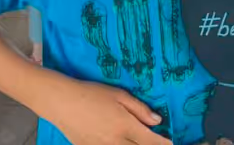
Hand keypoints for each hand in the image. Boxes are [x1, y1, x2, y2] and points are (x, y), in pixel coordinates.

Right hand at [43, 79, 169, 144]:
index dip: (163, 144)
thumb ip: (140, 109)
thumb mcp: (119, 95)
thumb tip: (157, 121)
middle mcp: (115, 142)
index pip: (150, 141)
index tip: (171, 144)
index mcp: (125, 126)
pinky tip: (119, 142)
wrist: (62, 102)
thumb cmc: (92, 93)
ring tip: (136, 140)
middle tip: (154, 142)